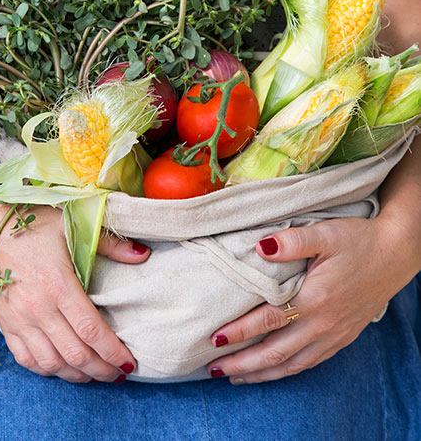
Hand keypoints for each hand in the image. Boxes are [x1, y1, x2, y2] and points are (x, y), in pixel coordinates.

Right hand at [0, 201, 149, 382]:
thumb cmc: (31, 223)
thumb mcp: (72, 225)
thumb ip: (110, 243)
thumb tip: (143, 255)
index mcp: (58, 284)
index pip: (91, 330)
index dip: (113, 351)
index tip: (129, 361)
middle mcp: (38, 309)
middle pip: (75, 354)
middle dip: (101, 370)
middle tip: (118, 373)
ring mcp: (19, 320)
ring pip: (52, 364)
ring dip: (77, 375)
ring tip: (95, 374)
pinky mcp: (5, 325)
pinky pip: (27, 360)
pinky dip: (48, 370)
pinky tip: (63, 368)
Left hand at [208, 215, 418, 382]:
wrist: (397, 252)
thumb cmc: (359, 239)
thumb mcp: (325, 232)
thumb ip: (292, 241)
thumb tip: (260, 246)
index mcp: (314, 298)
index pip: (267, 321)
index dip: (239, 332)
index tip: (214, 339)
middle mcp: (323, 323)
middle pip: (275, 353)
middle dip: (242, 364)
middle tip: (213, 368)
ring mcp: (334, 334)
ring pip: (292, 364)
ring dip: (261, 373)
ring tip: (236, 377)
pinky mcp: (343, 336)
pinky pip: (311, 362)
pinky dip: (287, 371)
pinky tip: (274, 370)